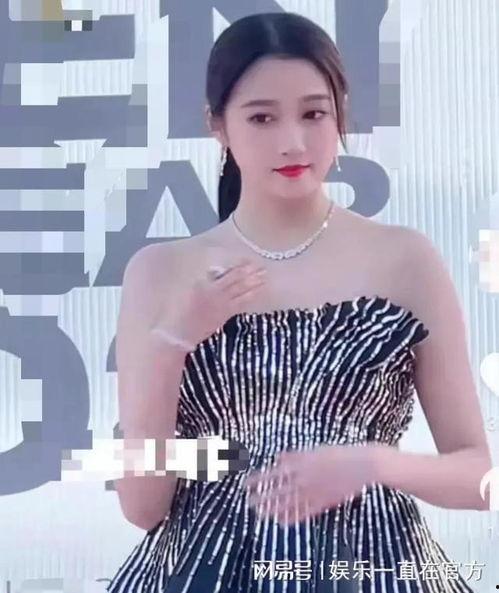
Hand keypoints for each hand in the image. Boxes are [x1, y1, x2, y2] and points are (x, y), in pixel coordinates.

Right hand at [151, 252, 267, 347]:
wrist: (179, 333)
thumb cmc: (180, 313)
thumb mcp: (189, 293)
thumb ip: (202, 283)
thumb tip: (213, 274)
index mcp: (203, 284)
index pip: (224, 272)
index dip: (237, 265)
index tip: (247, 259)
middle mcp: (213, 291)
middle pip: (235, 279)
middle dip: (249, 271)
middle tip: (261, 265)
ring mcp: (220, 303)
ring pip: (240, 289)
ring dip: (253, 281)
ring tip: (264, 274)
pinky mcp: (224, 314)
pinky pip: (241, 303)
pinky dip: (251, 296)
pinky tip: (259, 291)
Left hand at [243, 443, 380, 525]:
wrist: (363, 464)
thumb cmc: (338, 453)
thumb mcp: (314, 450)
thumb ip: (294, 455)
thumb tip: (277, 457)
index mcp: (301, 464)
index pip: (273, 474)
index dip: (259, 480)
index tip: (244, 484)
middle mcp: (304, 479)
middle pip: (278, 491)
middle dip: (262, 497)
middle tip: (247, 504)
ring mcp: (314, 492)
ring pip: (289, 504)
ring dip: (273, 509)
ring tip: (260, 514)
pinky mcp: (324, 502)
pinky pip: (304, 512)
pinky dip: (292, 517)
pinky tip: (281, 522)